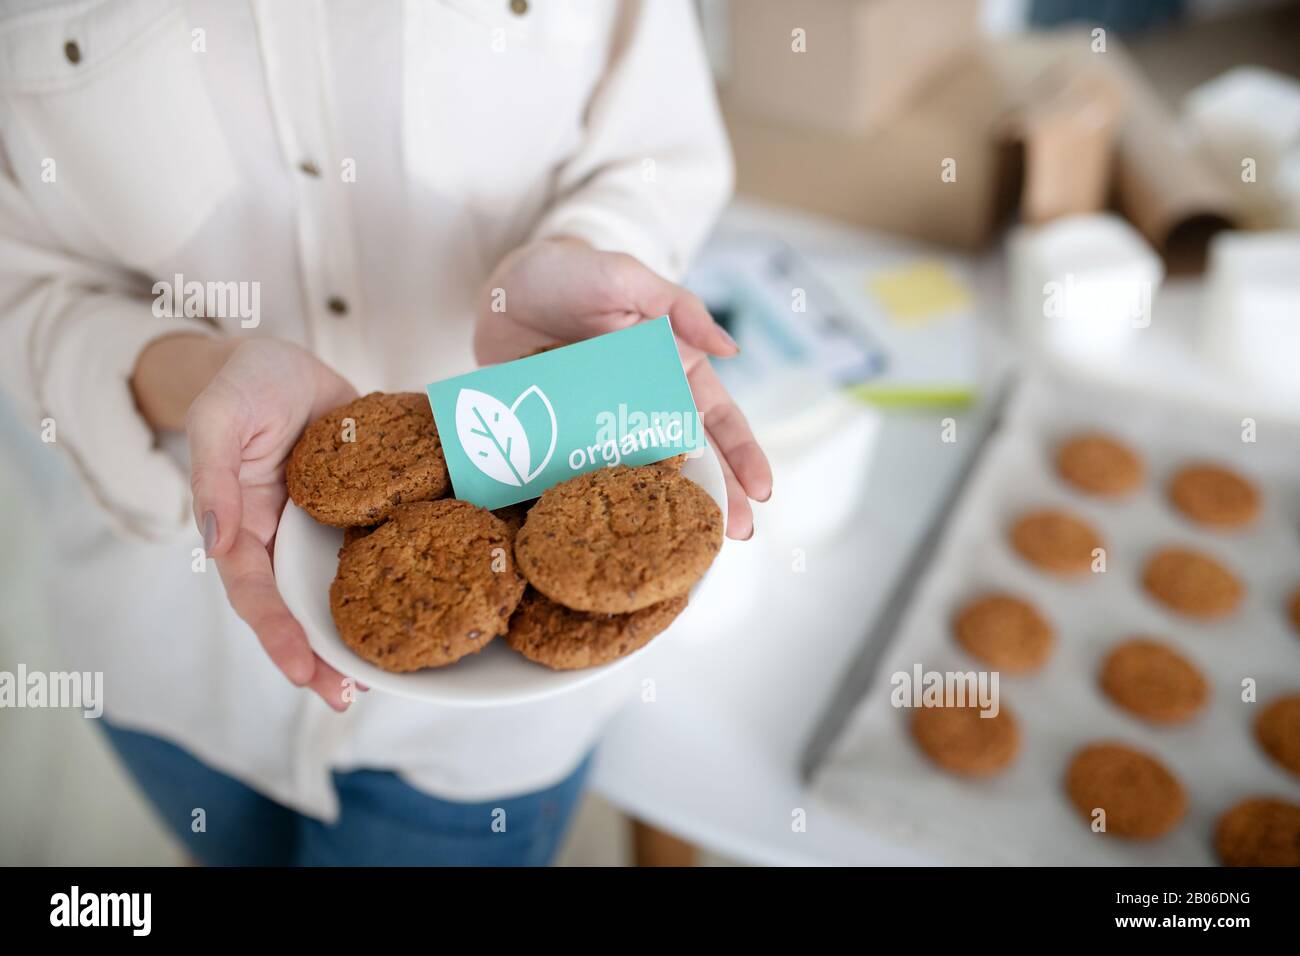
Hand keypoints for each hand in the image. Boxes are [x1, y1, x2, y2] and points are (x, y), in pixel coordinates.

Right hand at [185, 339, 359, 709]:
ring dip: (359, 631)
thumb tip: (214, 542)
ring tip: (385, 677)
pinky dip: (394, 578)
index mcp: (243, 526)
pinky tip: (426, 601)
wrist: (285, 359)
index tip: (303, 673)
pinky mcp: (360, 508)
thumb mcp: (221, 419)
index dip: (277, 635)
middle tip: (347, 697)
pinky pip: (377, 547)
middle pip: (298, 607)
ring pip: (340, 589)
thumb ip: (214, 477)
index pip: (255, 593)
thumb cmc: (244, 385)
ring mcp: (322, 527)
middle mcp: (283, 538)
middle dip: (319, 656)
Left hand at [474, 237, 771, 537]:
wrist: (504, 287)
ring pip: (644, 478)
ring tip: (686, 549)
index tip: (762, 493)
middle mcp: (646, 404)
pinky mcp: (564, 439)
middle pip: (690, 458)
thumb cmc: (575, 273)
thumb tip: (731, 347)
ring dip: (664, 513)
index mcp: (673, 369)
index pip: (718, 418)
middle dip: (717, 497)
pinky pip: (585, 477)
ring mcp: (606, 426)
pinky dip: (598, 507)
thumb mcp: (627, 277)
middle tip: (735, 537)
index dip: (742, 455)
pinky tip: (609, 538)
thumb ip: (678, 306)